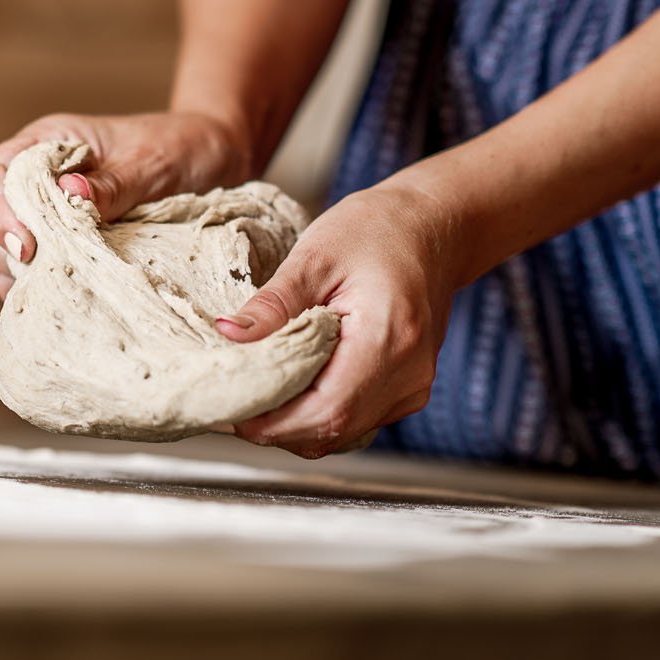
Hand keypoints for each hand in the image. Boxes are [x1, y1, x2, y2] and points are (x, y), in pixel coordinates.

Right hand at [0, 111, 251, 297]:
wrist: (216, 159)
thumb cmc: (183, 147)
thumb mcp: (155, 160)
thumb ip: (114, 182)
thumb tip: (70, 197)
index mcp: (46, 145)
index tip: (29, 247)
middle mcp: (36, 183)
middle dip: (4, 252)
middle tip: (48, 271)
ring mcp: (48, 221)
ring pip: (2, 258)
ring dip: (25, 278)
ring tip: (68, 288)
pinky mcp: (67, 253)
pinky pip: (37, 280)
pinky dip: (49, 294)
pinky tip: (81, 301)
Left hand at [215, 180, 463, 457]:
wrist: (431, 227)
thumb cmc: (376, 231)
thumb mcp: (314, 257)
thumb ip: (272, 304)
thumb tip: (228, 334)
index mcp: (388, 339)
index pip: (326, 410)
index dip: (274, 422)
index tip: (230, 410)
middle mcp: (408, 374)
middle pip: (332, 430)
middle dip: (276, 427)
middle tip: (231, 402)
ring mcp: (412, 386)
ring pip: (342, 432)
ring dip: (294, 424)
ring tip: (255, 394)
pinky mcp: (407, 389)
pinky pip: (355, 419)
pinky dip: (317, 413)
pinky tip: (289, 388)